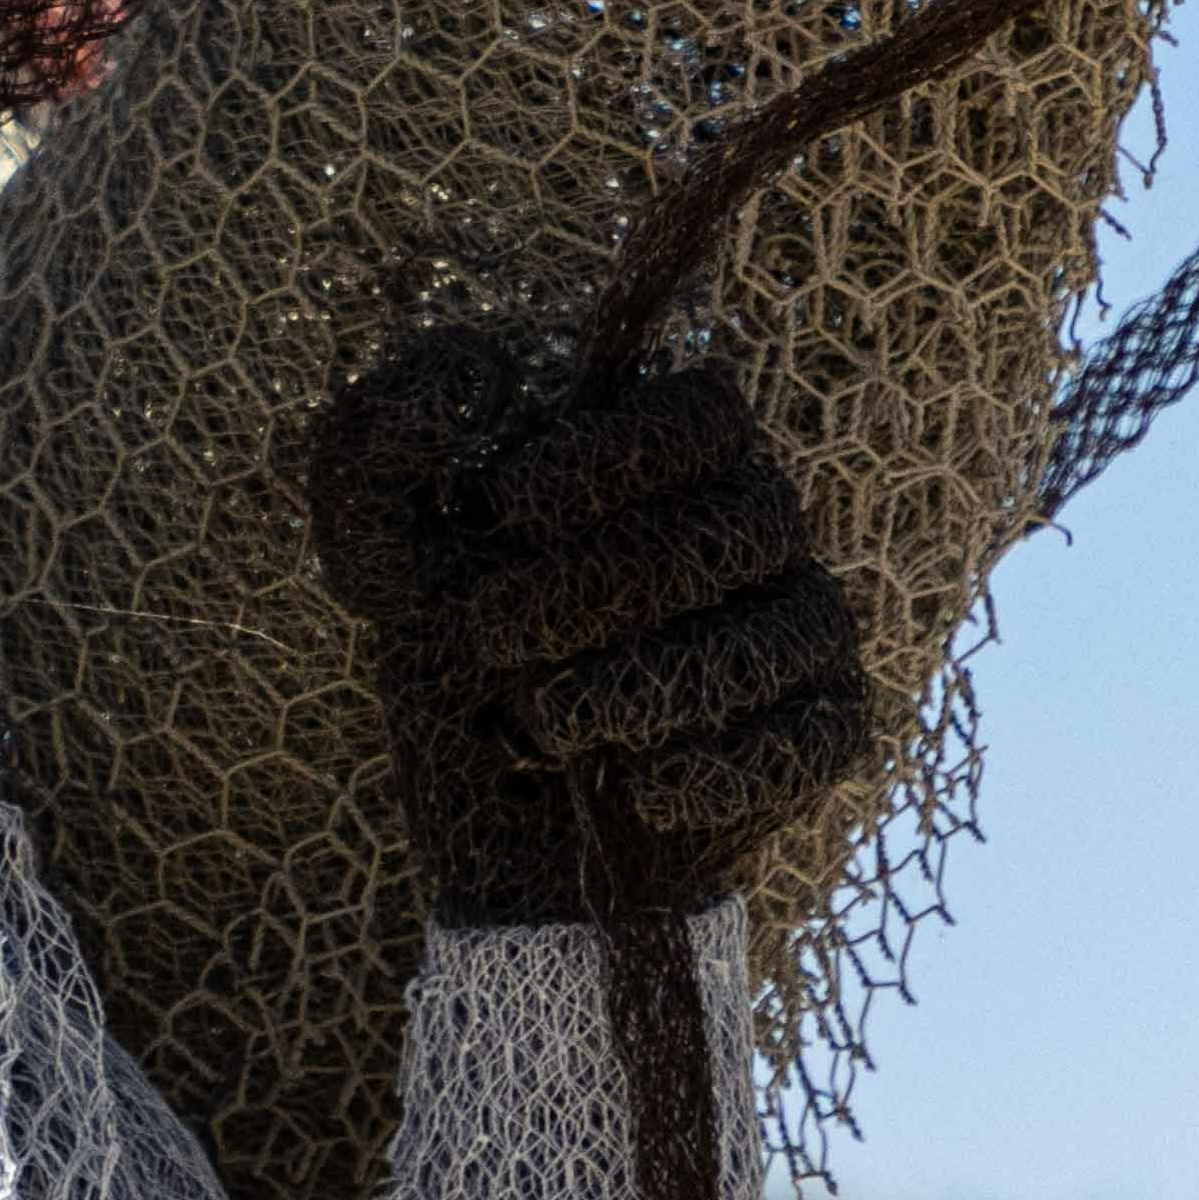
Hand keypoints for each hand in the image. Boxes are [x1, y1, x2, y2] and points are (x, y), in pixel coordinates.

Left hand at [305, 323, 876, 924]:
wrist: (500, 822)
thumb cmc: (454, 658)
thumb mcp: (382, 558)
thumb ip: (378, 453)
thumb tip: (458, 377)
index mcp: (675, 466)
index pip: (703, 412)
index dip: (615, 451)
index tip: (506, 505)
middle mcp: (757, 532)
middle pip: (740, 517)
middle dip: (606, 578)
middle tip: (493, 632)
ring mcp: (800, 629)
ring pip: (780, 630)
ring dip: (655, 676)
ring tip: (548, 722)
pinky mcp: (820, 732)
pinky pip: (813, 736)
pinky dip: (728, 766)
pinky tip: (643, 789)